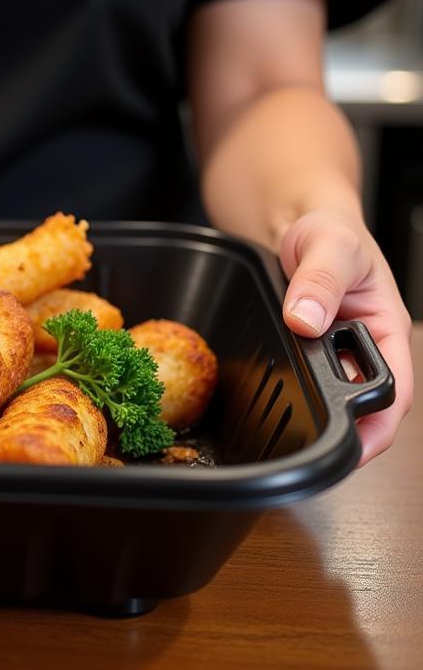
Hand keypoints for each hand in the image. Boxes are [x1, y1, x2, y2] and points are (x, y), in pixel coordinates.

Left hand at [280, 208, 413, 466]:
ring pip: (331, 395)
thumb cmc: (329, 229)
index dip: (376, 426)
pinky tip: (274, 394)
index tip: (351, 449)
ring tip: (286, 428)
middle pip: (363, 405)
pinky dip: (293, 389)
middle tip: (306, 446)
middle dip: (342, 430)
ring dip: (316, 411)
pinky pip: (304, 378)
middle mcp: (366, 347)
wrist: (300, 220)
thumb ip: (319, 281)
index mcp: (387, 329)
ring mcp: (336, 351)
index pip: (395, 392)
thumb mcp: (329, 246)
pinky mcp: (307, 350)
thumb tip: (307, 319)